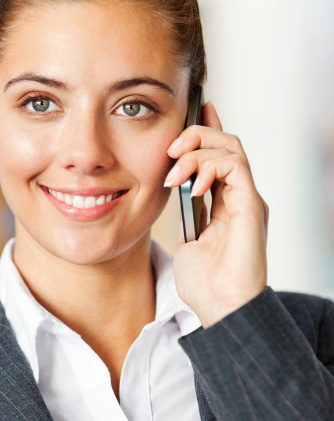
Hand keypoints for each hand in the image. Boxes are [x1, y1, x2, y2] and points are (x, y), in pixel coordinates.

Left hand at [165, 102, 268, 327]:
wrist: (220, 308)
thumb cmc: (204, 281)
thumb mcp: (187, 238)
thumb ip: (188, 213)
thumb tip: (176, 192)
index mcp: (224, 201)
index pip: (218, 155)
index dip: (207, 130)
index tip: (192, 112)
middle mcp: (239, 196)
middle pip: (225, 144)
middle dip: (196, 136)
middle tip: (170, 147)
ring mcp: (247, 199)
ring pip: (231, 149)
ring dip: (197, 151)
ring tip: (174, 171)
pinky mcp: (251, 206)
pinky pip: (235, 167)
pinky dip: (210, 166)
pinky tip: (191, 185)